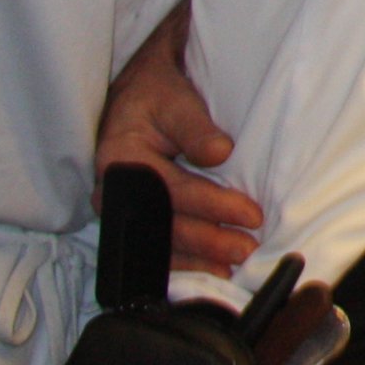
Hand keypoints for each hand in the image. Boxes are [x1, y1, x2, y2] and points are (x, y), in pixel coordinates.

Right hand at [95, 1, 261, 276]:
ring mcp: (120, 209)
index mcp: (120, 157)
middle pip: (163, 224)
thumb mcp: (174, 98)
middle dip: (208, 240)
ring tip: (233, 268)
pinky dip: (184, 262)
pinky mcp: (132, 218)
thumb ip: (194, 126)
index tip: (251, 214)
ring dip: (197, 259)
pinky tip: (210, 272)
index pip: (170, 189)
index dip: (212, 205)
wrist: (139, 93)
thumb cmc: (159, 92)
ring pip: (157, 244)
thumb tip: (218, 153)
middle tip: (247, 249)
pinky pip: (155, 248)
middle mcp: (114, 190)